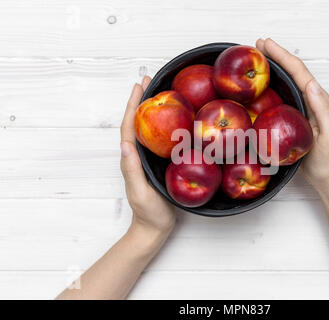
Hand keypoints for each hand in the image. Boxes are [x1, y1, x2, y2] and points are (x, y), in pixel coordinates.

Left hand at [120, 76, 175, 236]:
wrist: (154, 227)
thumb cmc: (148, 212)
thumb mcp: (139, 191)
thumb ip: (131, 170)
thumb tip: (124, 144)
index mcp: (131, 158)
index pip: (129, 127)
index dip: (133, 106)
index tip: (139, 86)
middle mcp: (138, 155)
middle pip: (139, 122)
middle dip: (143, 100)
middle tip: (151, 80)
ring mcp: (149, 159)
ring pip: (150, 129)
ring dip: (153, 110)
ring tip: (162, 92)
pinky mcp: (160, 164)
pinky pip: (162, 140)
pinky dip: (166, 125)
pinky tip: (176, 120)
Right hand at [256, 38, 328, 192]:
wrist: (327, 176)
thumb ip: (323, 111)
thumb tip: (312, 83)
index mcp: (319, 100)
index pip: (300, 73)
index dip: (283, 56)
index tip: (266, 45)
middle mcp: (310, 100)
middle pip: (292, 72)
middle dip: (276, 56)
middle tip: (257, 45)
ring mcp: (301, 109)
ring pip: (286, 83)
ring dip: (273, 68)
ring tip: (257, 57)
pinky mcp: (293, 118)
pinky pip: (281, 97)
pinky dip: (271, 86)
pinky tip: (260, 86)